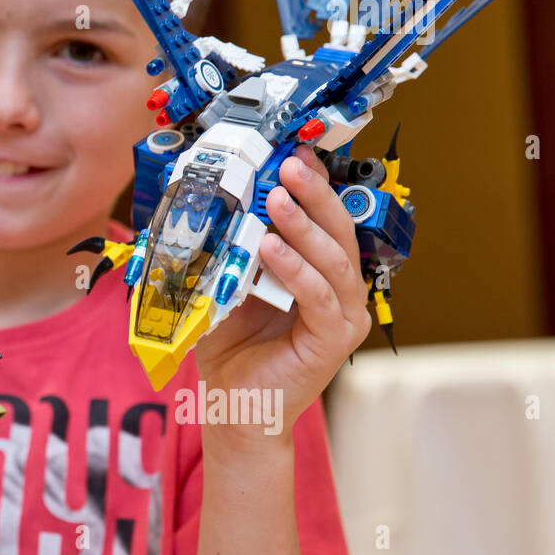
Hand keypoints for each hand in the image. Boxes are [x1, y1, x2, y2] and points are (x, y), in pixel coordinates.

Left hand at [191, 145, 371, 445]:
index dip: (314, 183)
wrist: (234, 403)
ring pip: (333, 260)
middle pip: (338, 230)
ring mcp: (342, 315)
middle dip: (314, 193)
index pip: (325, 217)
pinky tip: (271, 248)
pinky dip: (296, 270)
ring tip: (278, 198)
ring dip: (304, 226)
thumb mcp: (226, 279)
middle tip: (290, 164)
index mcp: (318, 268)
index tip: (294, 151)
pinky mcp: (333, 341)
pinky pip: (318, 297)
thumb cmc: (231, 342)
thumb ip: (230, 244)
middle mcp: (339, 288)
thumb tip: (212, 195)